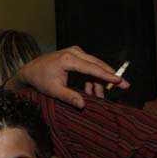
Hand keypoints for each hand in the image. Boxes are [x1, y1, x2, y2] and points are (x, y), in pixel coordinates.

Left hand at [10, 46, 128, 108]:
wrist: (30, 70)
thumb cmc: (41, 80)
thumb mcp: (53, 91)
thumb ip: (69, 97)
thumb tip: (83, 105)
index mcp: (68, 59)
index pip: (92, 68)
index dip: (107, 75)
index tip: (120, 80)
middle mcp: (74, 52)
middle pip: (97, 65)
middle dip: (111, 77)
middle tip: (126, 86)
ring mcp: (76, 52)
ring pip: (94, 67)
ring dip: (98, 83)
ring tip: (100, 98)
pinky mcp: (76, 55)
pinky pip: (89, 68)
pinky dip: (92, 80)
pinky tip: (92, 92)